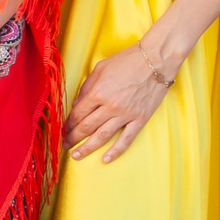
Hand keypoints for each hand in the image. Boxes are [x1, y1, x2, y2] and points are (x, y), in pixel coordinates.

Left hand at [64, 38, 176, 163]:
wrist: (156, 60)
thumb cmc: (127, 61)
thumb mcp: (100, 68)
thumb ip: (87, 87)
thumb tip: (78, 104)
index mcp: (98, 92)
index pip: (78, 113)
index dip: (68, 124)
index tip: (63, 130)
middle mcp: (110, 106)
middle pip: (86, 127)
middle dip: (73, 138)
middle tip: (65, 145)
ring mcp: (125, 114)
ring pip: (102, 136)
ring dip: (87, 148)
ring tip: (77, 156)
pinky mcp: (140, 119)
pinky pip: (126, 139)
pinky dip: (115, 151)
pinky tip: (106, 159)